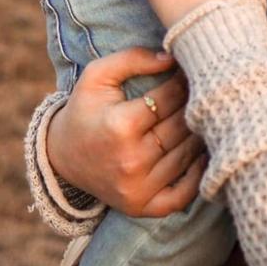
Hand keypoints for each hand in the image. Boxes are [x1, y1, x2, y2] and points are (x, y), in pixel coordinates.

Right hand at [46, 48, 204, 216]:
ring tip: (203, 114)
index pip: (171, 97)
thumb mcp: (97, 76)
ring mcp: (137, 188)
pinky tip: (201, 152)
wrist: (61, 156)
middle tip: (204, 90)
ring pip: (188, 153)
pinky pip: (183, 194)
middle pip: (182, 125)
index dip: (183, 80)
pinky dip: (198, 174)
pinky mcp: (142, 207)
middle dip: (195, 103)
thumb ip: (133, 59)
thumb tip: (171, 58)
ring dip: (200, 132)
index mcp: (120, 126)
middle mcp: (131, 161)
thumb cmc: (85, 109)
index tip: (189, 71)